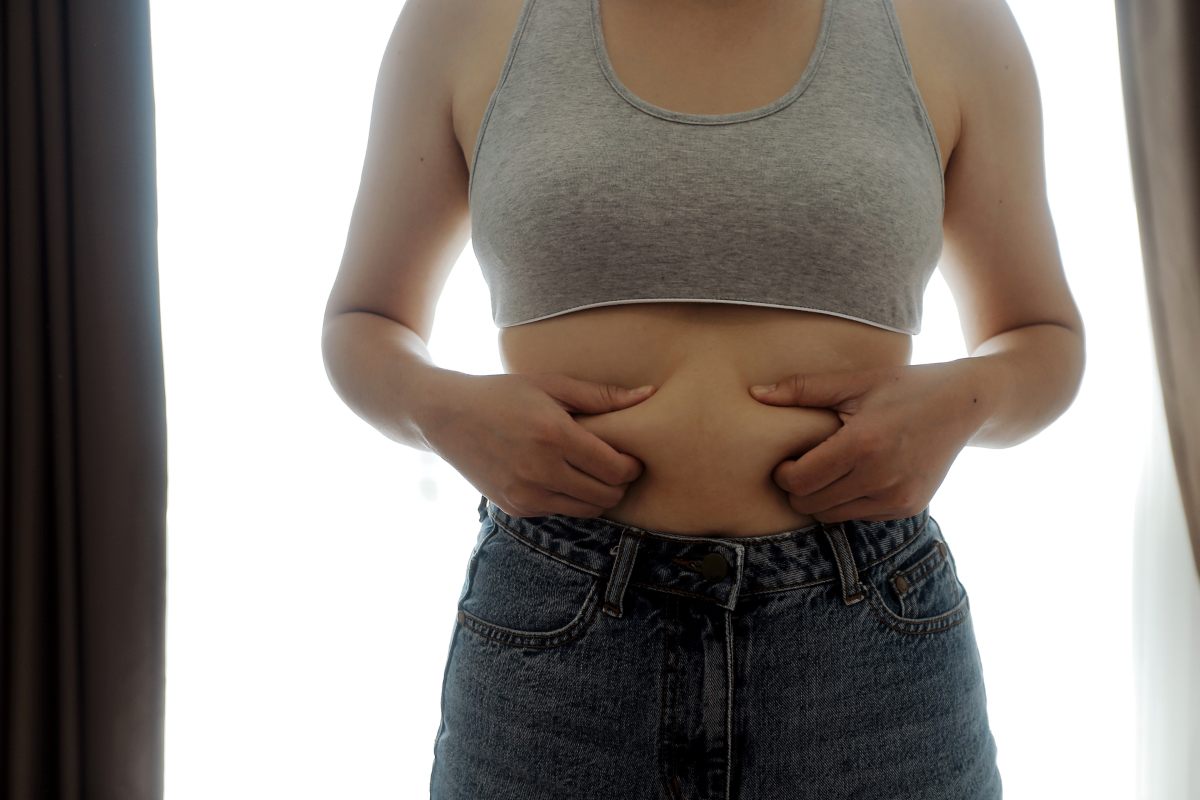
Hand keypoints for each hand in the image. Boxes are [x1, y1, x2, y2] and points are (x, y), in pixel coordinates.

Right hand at [423, 371, 657, 518]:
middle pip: (607, 495)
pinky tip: (564, 477)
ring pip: (588, 510)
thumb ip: (602, 396)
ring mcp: (526, 494)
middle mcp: (541, 470)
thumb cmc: (504, 393)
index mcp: (554, 435)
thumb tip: (649, 394)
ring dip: (599, 495)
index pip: (615, 469)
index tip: (630, 455)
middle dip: (620, 483)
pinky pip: (562, 512)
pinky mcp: (516, 508)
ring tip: (593, 473)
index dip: (632, 465)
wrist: (446, 416)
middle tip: (616, 465)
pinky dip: (571, 499)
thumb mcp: (552, 385)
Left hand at [748, 361, 986, 522]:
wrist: (964, 404)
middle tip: (804, 465)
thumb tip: (755, 394)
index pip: (800, 481)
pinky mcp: (909, 508)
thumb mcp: (855, 381)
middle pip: (811, 504)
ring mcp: (897, 498)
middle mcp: (881, 478)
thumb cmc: (902, 387)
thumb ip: (802, 389)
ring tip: (829, 470)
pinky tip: (857, 477)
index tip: (788, 458)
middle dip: (798, 488)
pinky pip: (859, 517)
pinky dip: (849, 502)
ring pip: (832, 516)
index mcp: (862, 444)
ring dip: (821, 499)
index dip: (784, 473)